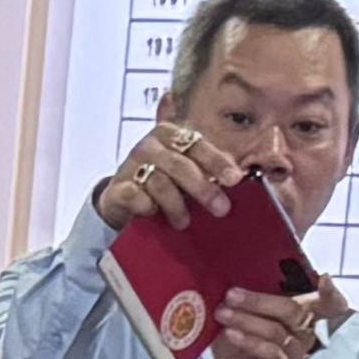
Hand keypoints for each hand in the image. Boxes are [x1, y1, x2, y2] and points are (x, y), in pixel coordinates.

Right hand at [96, 121, 246, 232]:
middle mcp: (149, 146)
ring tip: (184, 222)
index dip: (217, 162)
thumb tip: (242, 183)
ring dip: (176, 205)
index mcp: (170, 136)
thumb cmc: (164, 185)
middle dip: (203, 188)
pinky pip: (133, 195)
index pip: (197, 145)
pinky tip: (153, 214)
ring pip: (159, 182)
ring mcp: (130, 166)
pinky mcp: (116, 188)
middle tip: (221, 209)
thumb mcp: (187, 174)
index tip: (235, 180)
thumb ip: (210, 173)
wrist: (123, 201)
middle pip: (180, 165)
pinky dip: (146, 206)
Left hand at [203, 286, 325, 358]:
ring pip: (277, 331)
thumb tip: (231, 271)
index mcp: (299, 314)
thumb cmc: (236, 341)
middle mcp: (303, 334)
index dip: (330, 293)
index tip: (324, 278)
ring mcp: (294, 356)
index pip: (326, 303)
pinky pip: (272, 353)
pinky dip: (250, 341)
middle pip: (294, 311)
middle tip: (231, 295)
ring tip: (222, 314)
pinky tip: (231, 333)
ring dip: (246, 319)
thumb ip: (246, 296)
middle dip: (260, 300)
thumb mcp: (240, 314)